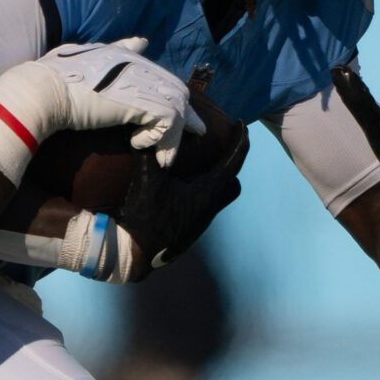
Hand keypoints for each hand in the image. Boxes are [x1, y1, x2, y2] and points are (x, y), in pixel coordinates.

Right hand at [34, 39, 203, 165]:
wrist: (44, 90)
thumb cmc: (50, 79)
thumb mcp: (79, 56)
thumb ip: (112, 50)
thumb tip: (141, 41)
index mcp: (123, 57)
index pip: (155, 71)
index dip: (168, 90)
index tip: (181, 109)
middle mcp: (137, 64)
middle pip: (174, 90)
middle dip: (187, 115)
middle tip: (196, 134)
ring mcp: (141, 81)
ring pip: (175, 109)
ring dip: (173, 136)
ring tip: (166, 157)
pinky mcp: (142, 101)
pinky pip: (168, 124)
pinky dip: (160, 140)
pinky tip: (140, 147)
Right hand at [106, 115, 248, 281]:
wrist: (137, 254)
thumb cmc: (147, 217)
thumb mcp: (146, 180)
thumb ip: (146, 152)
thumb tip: (141, 128)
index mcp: (208, 192)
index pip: (234, 161)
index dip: (240, 140)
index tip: (241, 124)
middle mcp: (210, 207)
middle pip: (233, 185)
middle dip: (231, 167)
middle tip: (221, 151)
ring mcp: (200, 221)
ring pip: (218, 198)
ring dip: (214, 182)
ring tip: (198, 169)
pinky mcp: (190, 230)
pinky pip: (203, 206)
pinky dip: (198, 194)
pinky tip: (179, 190)